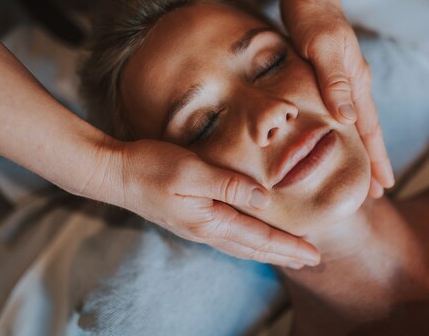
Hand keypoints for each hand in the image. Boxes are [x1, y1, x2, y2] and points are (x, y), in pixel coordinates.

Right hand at [90, 139, 319, 267]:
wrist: (114, 173)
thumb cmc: (151, 166)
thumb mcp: (191, 170)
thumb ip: (228, 184)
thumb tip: (265, 199)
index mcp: (209, 219)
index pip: (258, 237)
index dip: (288, 246)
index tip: (314, 254)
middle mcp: (205, 229)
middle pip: (253, 248)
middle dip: (284, 255)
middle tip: (312, 261)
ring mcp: (196, 227)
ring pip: (241, 246)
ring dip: (267, 252)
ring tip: (288, 256)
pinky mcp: (189, 219)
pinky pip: (227, 238)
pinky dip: (247, 243)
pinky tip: (250, 240)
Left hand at [281, 0, 394, 196]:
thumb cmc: (312, 18)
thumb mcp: (320, 48)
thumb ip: (334, 82)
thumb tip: (348, 120)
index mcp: (357, 81)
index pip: (371, 129)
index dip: (377, 159)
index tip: (383, 187)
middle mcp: (356, 83)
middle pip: (369, 130)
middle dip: (374, 161)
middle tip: (376, 192)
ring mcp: (344, 78)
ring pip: (356, 121)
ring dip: (360, 147)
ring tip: (360, 170)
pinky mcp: (330, 74)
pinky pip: (341, 109)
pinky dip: (344, 129)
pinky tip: (336, 135)